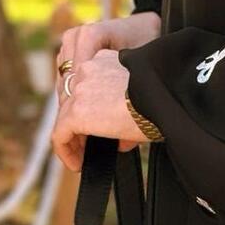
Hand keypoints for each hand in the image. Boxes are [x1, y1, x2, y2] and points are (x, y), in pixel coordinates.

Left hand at [52, 14, 161, 171]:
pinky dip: (66, 151)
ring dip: (73, 139)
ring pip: (65, 117)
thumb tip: (121, 139)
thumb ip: (126, 111)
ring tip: (82, 158)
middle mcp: (88, 69)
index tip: (96, 130)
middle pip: (73, 101)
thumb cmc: (163, 99)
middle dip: (78, 125)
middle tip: (87, 146)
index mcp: (105, 60)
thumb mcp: (143, 97)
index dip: (89, 111)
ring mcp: (79, 90)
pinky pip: (60, 135)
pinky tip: (78, 164)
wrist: (163, 99)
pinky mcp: (76, 112)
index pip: (87, 87)